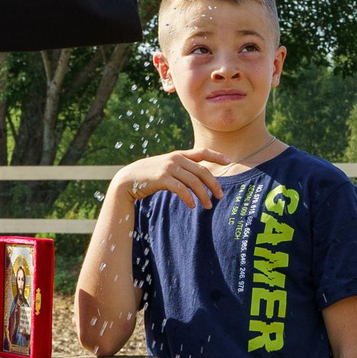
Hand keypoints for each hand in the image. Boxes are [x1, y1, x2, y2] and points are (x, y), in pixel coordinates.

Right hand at [114, 149, 233, 210]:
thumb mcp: (166, 168)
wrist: (128, 179)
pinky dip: (189, 198)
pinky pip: (181, 189)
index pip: (202, 152)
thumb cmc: (149, 176)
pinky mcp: (162, 178)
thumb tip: (198, 179)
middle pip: (202, 171)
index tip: (229, 161)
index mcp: (179, 155)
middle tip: (220, 196)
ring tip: (208, 206)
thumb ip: (181, 169)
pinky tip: (192, 206)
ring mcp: (169, 167)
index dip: (216, 156)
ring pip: (194, 181)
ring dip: (203, 195)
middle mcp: (176, 158)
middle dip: (214, 184)